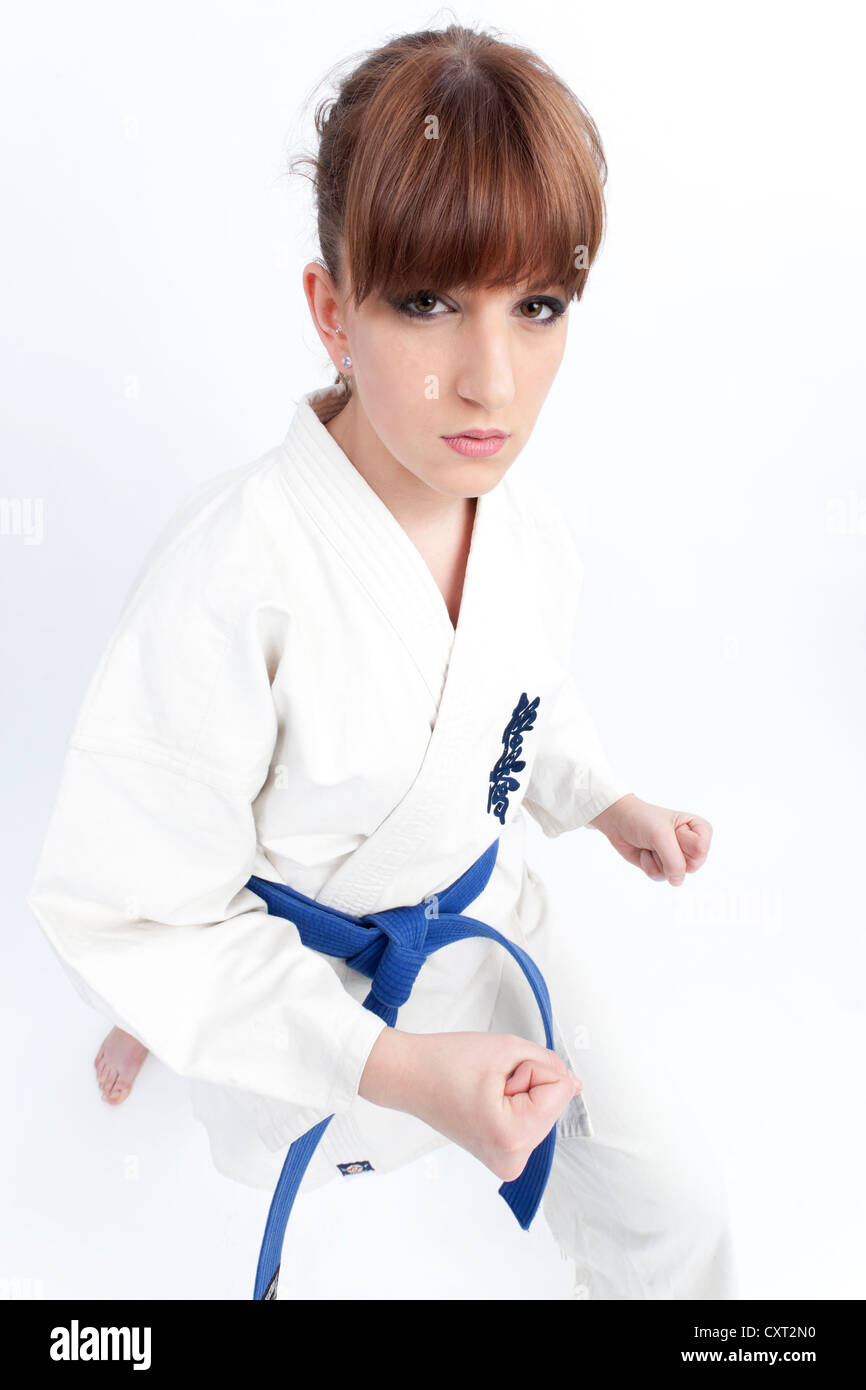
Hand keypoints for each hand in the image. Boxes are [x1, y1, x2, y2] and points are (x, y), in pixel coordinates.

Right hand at [359, 1028, 580, 1182]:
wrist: (408, 1076)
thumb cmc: (446, 1062)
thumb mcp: (508, 1048)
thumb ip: (550, 1064)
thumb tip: (574, 1085)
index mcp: (513, 1136)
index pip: (560, 1087)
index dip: (530, 1068)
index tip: (496, 1074)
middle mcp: (513, 1160)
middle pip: (554, 1103)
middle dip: (527, 1082)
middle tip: (488, 1081)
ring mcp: (508, 1163)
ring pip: (544, 1111)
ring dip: (522, 1093)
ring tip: (484, 1091)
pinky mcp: (504, 1157)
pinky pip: (531, 1121)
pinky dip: (516, 1105)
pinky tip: (486, 1102)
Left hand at [588, 792, 711, 885]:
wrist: (619, 822)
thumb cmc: (642, 820)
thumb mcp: (661, 836)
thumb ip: (675, 861)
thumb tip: (677, 882)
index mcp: (699, 829)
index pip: (701, 848)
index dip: (683, 842)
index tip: (672, 829)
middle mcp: (691, 845)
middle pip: (692, 865)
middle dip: (670, 854)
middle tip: (660, 838)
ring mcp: (677, 858)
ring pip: (676, 875)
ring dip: (658, 860)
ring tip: (652, 844)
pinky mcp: (663, 867)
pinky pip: (661, 877)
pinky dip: (649, 865)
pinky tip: (645, 852)